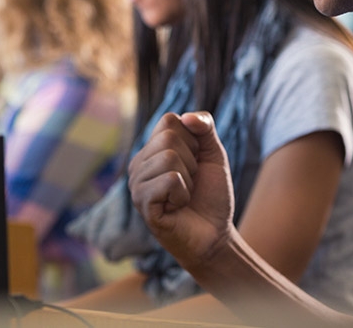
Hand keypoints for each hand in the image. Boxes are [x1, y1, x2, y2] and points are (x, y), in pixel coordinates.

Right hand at [128, 112, 235, 268]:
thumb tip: (187, 117)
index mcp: (152, 149)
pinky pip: (169, 181)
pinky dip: (183, 194)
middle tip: (190, 183)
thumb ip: (204, 127)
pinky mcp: (142, 203)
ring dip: (188, 180)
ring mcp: (137, 183)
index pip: (169, 120)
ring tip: (183, 196)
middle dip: (192, 161)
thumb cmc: (211, 195)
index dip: (193, 140)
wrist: (215, 235)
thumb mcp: (213, 154)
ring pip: (169, 158)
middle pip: (169, 137)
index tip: (195, 162)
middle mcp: (139, 163)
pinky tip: (177, 207)